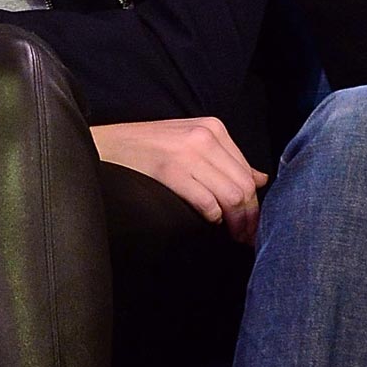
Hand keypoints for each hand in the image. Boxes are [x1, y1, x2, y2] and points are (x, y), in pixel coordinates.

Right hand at [92, 116, 267, 243]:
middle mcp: (204, 137)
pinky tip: (209, 222)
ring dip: (236, 222)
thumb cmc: (148, 147)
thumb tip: (260, 179)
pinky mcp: (171, 171)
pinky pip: (207, 202)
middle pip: (243, 186)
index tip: (253, 223)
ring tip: (233, 236)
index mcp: (213, 128)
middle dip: (250, 217)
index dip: (255, 202)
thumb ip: (225, 158)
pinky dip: (213, 217)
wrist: (107, 144)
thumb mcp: (192, 141)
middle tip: (247, 237)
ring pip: (231, 195)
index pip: (247, 172)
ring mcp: (188, 153)